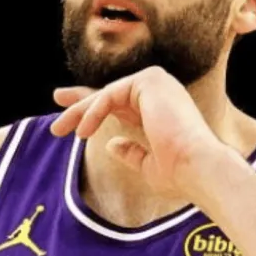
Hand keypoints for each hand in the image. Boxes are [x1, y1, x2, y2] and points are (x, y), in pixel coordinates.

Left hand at [50, 66, 223, 200]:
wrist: (199, 170)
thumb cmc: (180, 174)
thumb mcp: (147, 166)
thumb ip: (131, 152)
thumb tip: (112, 144)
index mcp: (160, 111)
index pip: (122, 103)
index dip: (94, 106)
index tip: (70, 112)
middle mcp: (161, 92)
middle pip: (112, 93)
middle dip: (81, 100)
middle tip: (56, 98)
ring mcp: (158, 83)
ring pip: (108, 93)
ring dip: (81, 111)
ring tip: (59, 130)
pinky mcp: (150, 81)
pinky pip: (111, 94)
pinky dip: (93, 111)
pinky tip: (82, 131)